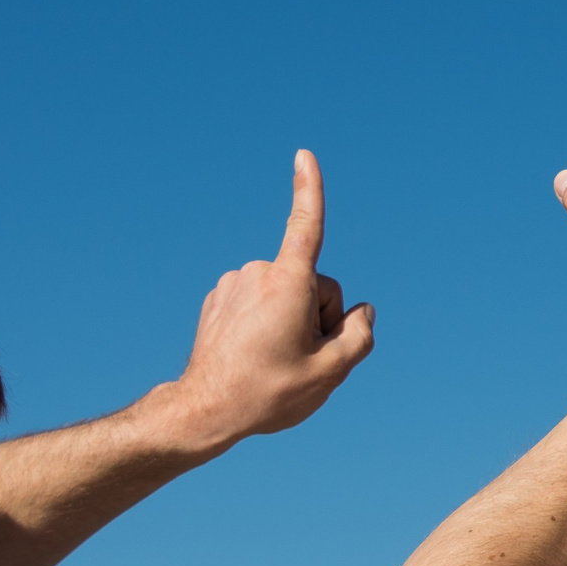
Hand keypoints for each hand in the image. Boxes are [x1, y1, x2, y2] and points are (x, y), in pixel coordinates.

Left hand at [171, 150, 376, 447]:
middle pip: (314, 286)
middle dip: (317, 316)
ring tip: (272, 361)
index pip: (305, 226)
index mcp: (288, 283)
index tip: (303, 155)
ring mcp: (235, 283)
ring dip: (290, 321)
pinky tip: (253, 354)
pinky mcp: (220, 298)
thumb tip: (361, 311)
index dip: (309, 190)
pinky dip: (265, 323)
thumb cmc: (269, 393)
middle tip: (299, 358)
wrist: (205, 410)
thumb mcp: (332, 372)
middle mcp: (258, 273)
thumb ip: (360, 335)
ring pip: (286, 295)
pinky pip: (260, 302)